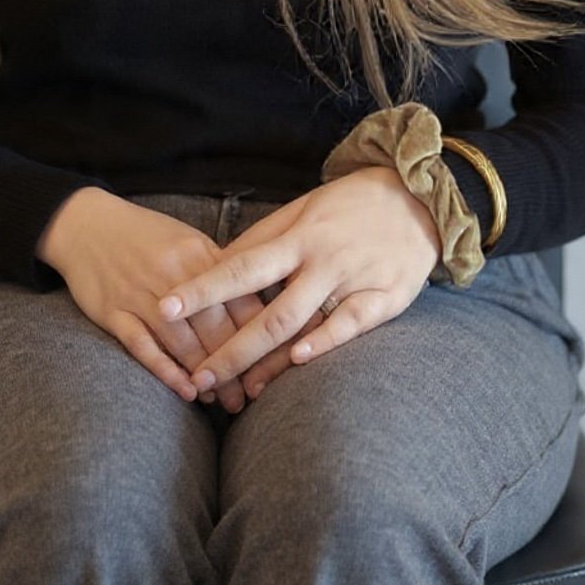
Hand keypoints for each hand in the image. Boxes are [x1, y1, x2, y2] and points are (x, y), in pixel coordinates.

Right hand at [38, 187, 264, 409]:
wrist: (85, 224)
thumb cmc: (144, 235)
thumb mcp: (188, 241)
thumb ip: (220, 270)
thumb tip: (258, 303)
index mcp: (200, 254)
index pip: (242, 301)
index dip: (261, 336)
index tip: (274, 363)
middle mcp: (175, 275)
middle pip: (216, 327)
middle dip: (237, 366)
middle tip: (250, 396)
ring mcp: (142, 294)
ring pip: (183, 342)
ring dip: (206, 376)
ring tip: (222, 402)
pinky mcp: (114, 312)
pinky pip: (144, 346)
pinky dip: (166, 371)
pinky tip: (186, 391)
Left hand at [155, 167, 440, 398]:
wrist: (419, 197)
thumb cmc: (350, 206)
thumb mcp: (303, 210)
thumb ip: (264, 240)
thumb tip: (217, 264)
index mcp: (297, 237)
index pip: (240, 266)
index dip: (203, 289)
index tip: (165, 308)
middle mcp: (321, 260)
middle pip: (267, 309)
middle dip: (229, 347)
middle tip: (196, 376)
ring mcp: (354, 279)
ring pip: (304, 323)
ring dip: (267, 359)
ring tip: (237, 387)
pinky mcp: (387, 297)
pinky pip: (352, 323)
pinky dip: (325, 342)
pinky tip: (299, 361)